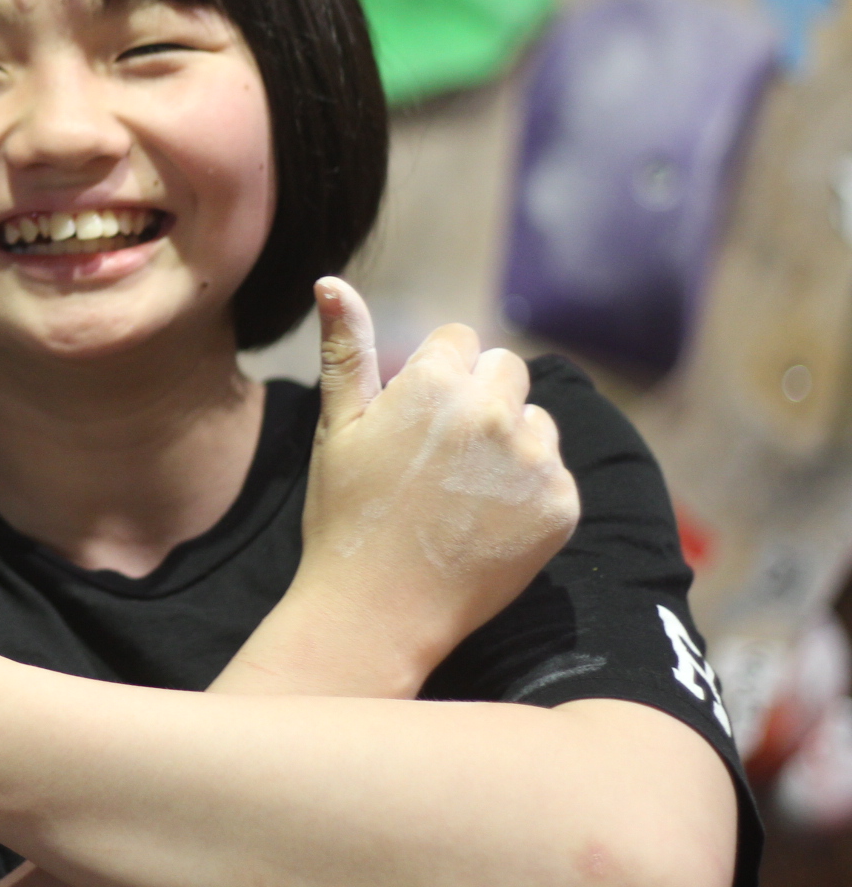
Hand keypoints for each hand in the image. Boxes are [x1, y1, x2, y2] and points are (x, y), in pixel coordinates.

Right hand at [274, 278, 579, 691]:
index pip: (460, 341)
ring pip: (536, 420)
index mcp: (432, 383)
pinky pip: (555, 472)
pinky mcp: (562, 504)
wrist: (378, 610)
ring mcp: (533, 459)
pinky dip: (529, 491)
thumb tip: (330, 280)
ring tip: (464, 493)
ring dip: (510, 443)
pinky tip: (488, 521)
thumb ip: (345, 349)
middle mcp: (491, 411)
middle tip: (440, 457)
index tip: (414, 422)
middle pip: (507, 370)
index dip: (435, 378)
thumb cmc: (346, 514)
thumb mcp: (337, 427)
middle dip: (480, 399)